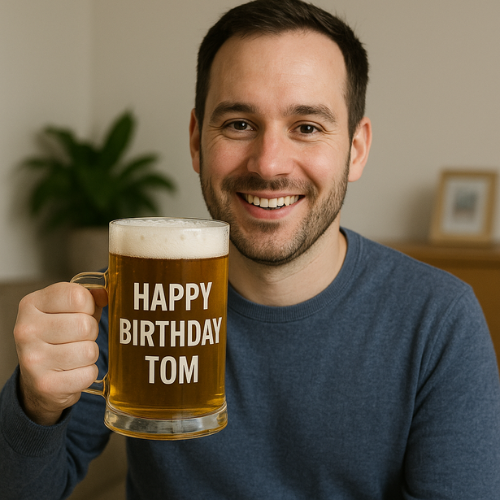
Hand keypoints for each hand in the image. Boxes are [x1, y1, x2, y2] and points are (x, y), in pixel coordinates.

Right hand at [14, 282, 107, 425]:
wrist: (37, 378)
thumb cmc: (57, 336)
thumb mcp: (67, 310)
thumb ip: (88, 297)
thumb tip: (104, 294)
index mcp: (31, 304)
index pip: (78, 296)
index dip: (89, 306)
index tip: (81, 312)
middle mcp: (26, 331)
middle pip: (86, 325)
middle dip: (91, 332)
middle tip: (78, 337)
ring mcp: (33, 359)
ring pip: (89, 351)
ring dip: (90, 354)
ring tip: (75, 354)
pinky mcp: (45, 384)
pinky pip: (88, 374)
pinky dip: (87, 373)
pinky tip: (72, 370)